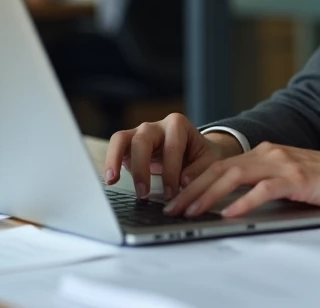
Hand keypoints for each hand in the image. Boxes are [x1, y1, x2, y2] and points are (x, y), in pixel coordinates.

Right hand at [104, 113, 242, 200]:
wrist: (195, 151)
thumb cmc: (201, 156)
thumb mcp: (209, 161)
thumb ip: (200, 170)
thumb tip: (184, 181)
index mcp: (178, 125)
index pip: (172, 146)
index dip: (170, 172)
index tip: (170, 193)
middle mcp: (156, 125)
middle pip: (143, 139)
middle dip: (141, 167)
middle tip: (143, 193)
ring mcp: (140, 133)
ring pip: (121, 138)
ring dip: (115, 159)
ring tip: (112, 180)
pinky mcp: (128, 144)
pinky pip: (115, 148)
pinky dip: (110, 162)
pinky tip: (109, 180)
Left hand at [163, 142, 319, 218]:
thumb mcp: (290, 180)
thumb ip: (264, 186)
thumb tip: (231, 205)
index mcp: (265, 153)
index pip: (221, 166)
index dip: (195, 181)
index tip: (177, 199)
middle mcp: (270, 153)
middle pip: (220, 168)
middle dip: (192, 189)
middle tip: (172, 208)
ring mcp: (283, 163)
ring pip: (234, 176)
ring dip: (208, 195)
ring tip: (190, 211)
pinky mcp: (297, 177)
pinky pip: (263, 189)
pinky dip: (242, 202)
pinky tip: (228, 213)